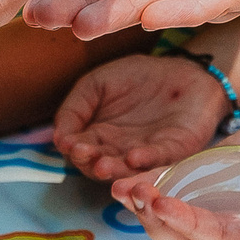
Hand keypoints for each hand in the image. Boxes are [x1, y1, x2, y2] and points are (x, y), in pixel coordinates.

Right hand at [53, 56, 227, 180]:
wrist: (181, 70)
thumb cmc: (137, 77)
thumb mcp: (96, 85)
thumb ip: (74, 108)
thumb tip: (57, 137)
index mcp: (100, 139)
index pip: (81, 151)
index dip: (73, 148)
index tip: (67, 142)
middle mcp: (120, 152)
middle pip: (101, 165)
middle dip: (89, 161)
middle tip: (82, 152)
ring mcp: (147, 154)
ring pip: (128, 168)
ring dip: (114, 169)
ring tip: (102, 164)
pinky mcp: (174, 149)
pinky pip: (160, 158)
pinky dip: (147, 159)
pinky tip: (134, 156)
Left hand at [113, 103, 239, 239]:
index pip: (218, 238)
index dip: (188, 224)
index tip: (161, 203)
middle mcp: (239, 224)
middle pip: (188, 238)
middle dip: (157, 219)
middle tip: (135, 193)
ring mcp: (223, 202)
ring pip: (177, 220)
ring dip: (148, 208)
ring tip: (122, 187)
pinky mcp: (213, 177)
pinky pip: (179, 187)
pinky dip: (154, 184)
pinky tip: (129, 177)